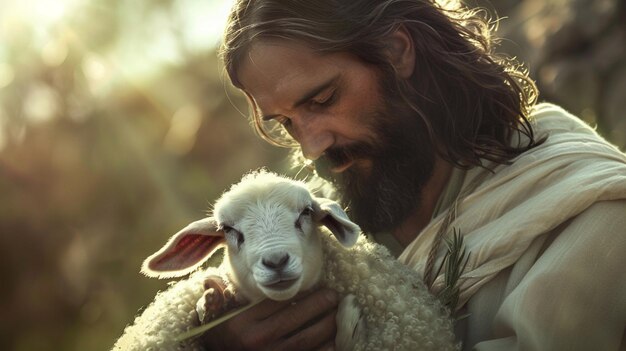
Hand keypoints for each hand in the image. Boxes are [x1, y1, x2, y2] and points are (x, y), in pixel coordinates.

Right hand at [199, 288, 338, 350]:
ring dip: (329, 326)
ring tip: (339, 315)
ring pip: (308, 339)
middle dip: (321, 305)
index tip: (315, 286)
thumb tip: (212, 279)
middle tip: (334, 296)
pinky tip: (336, 341)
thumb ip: (218, 297)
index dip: (300, 291)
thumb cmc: (220, 341)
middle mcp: (259, 341)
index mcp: (244, 323)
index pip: (278, 301)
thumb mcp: (215, 319)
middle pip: (298, 317)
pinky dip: (327, 349)